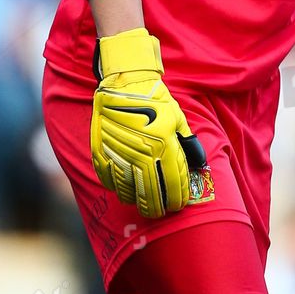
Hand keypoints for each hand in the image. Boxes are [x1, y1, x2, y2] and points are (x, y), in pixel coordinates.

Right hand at [90, 27, 205, 216]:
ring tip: (143, 203)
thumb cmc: (156, 100)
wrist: (125, 82)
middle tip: (159, 212)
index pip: (173, 186)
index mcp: (164, 147)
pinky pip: (108, 179)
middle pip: (150, 196)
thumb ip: (186, 146)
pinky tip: (124, 189)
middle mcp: (141, 154)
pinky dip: (116, 188)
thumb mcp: (178, 120)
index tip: (178, 205)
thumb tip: (194, 167)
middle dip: (157, 209)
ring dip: (136, 201)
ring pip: (127, 193)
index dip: (177, 200)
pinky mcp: (100, 151)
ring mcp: (119, 154)